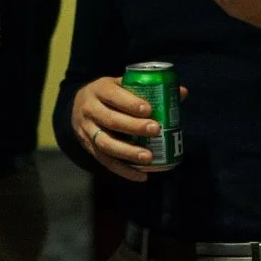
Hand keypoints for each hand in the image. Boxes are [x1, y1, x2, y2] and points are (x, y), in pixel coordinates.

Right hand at [72, 76, 186, 182]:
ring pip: (105, 143)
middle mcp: (90, 110)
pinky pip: (106, 162)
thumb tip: (182, 92)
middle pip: (110, 120)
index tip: (149, 109)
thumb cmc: (109, 95)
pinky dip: (124, 171)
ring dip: (128, 152)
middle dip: (133, 127)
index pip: (113, 95)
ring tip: (149, 157)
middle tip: (156, 130)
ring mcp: (87, 131)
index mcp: (99, 89)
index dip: (130, 103)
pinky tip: (141, 175)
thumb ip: (149, 89)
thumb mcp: (121, 85)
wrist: (77, 107)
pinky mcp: (89, 148)